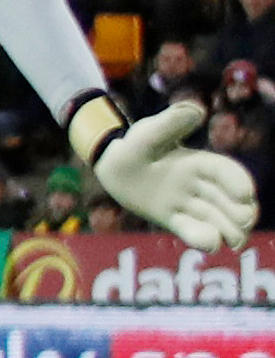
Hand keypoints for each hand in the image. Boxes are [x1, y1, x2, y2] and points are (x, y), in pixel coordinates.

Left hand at [94, 100, 259, 250]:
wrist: (110, 166)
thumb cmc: (132, 145)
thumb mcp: (147, 132)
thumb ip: (170, 123)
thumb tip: (197, 110)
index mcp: (196, 161)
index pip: (223, 172)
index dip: (237, 181)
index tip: (246, 194)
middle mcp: (196, 184)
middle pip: (226, 199)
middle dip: (240, 211)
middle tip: (245, 223)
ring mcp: (185, 202)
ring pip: (212, 217)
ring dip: (228, 230)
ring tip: (234, 242)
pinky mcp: (171, 218)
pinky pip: (188, 228)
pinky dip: (200, 237)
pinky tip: (211, 246)